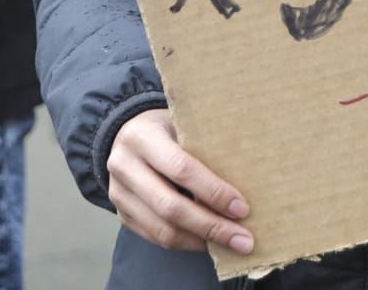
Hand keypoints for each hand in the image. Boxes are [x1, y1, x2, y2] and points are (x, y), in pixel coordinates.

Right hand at [107, 108, 253, 254]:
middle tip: (244, 239)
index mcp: (142, 137)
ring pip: (162, 229)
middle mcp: (124, 166)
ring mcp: (119, 194)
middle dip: (211, 226)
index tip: (242, 208)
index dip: (213, 191)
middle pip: (170, 206)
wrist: (124, 134)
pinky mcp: (122, 215)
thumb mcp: (182, 123)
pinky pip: (155, 237)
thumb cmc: (167, 127)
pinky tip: (208, 243)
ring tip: (231, 245)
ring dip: (200, 241)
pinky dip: (185, 243)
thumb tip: (249, 176)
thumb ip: (204, 144)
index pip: (181, 168)